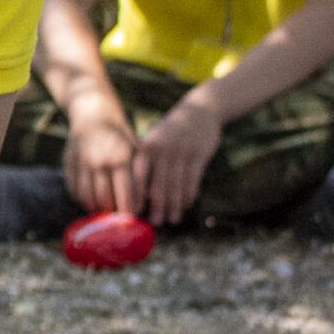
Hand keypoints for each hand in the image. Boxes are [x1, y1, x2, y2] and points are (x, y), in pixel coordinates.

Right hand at [62, 102, 136, 213]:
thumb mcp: (139, 151)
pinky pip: (73, 191)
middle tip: (115, 219)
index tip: (129, 221)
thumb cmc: (122, 137)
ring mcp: (81, 164)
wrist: (93, 115)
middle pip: (103, 200)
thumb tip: (140, 204)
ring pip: (86, 198)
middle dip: (110, 214)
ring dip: (95, 209)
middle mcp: (99, 162)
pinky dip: (82, 200)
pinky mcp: (68, 165)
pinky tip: (91, 199)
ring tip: (103, 211)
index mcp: (120, 159)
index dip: (126, 212)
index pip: (124, 195)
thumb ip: (142, 177)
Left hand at [131, 93, 221, 225]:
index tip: (133, 213)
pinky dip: (189, 195)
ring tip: (172, 219)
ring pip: (176, 186)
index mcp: (146, 148)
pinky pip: (193, 180)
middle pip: (158, 185)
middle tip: (155, 223)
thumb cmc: (171, 133)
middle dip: (156, 206)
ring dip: (174, 205)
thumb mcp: (154, 141)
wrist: (200, 111)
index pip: (137, 176)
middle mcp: (162, 150)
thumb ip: (146, 163)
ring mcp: (181, 152)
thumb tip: (137, 195)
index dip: (135, 195)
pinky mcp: (198, 154)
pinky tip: (186, 205)